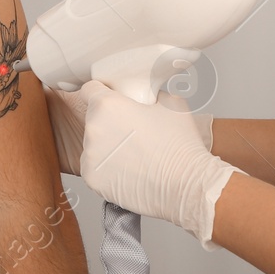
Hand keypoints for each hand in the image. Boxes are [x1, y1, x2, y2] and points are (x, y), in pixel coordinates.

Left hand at [44, 82, 213, 176]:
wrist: (185, 185)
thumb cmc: (180, 145)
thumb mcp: (171, 103)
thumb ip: (150, 94)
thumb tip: (146, 97)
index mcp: (107, 105)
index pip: (89, 89)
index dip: (101, 92)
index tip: (111, 100)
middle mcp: (93, 129)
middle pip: (93, 119)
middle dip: (109, 122)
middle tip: (132, 132)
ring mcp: (90, 156)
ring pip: (93, 145)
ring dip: (107, 147)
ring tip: (134, 155)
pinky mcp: (91, 178)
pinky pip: (94, 167)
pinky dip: (107, 169)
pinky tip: (129, 171)